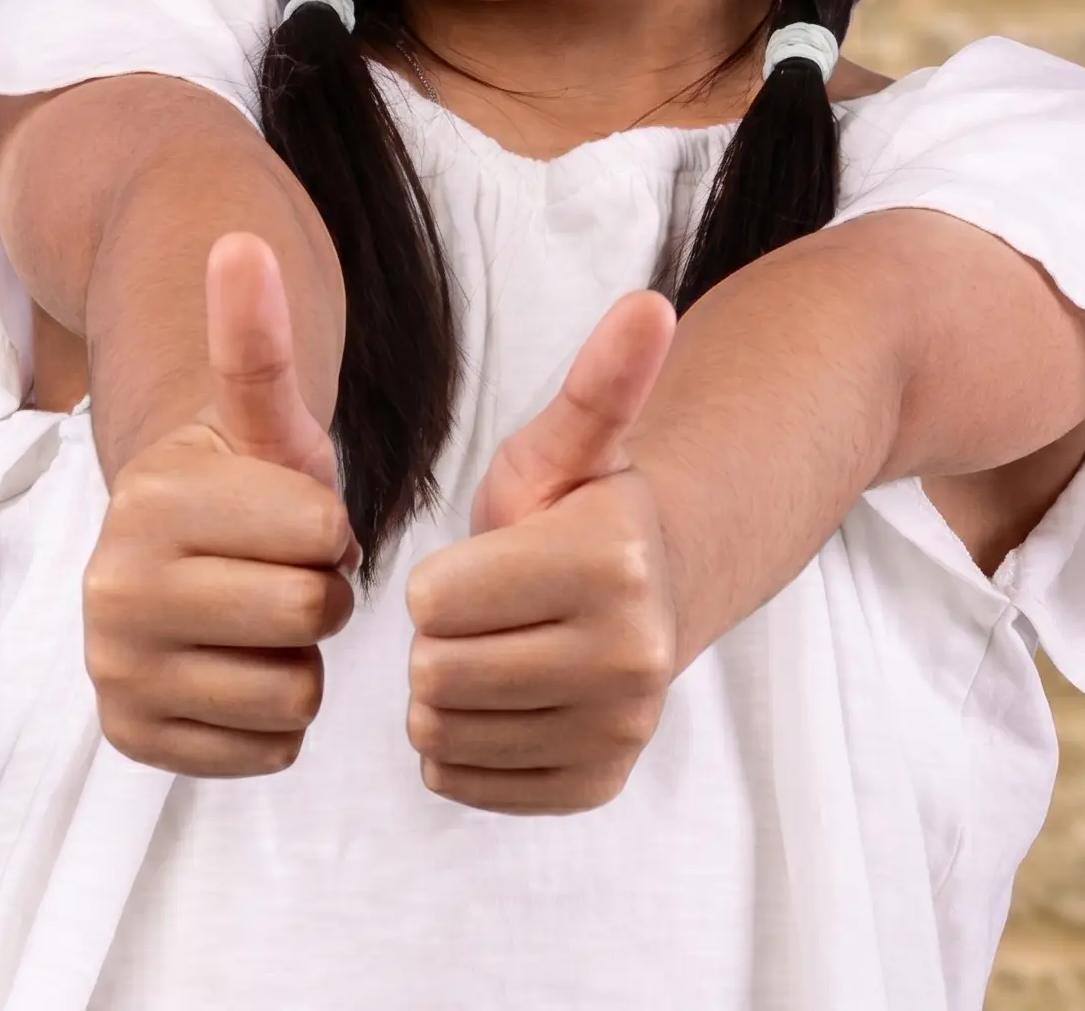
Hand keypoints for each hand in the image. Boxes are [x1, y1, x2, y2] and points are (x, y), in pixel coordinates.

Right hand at [82, 231, 357, 775]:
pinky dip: (276, 718)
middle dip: (319, 592)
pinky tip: (244, 669)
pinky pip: (270, 749)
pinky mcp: (131, 739)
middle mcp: (114, 591)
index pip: (323, 533)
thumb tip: (239, 240)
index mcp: (152, 501)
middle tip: (282, 570)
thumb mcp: (266, 415)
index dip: (330, 526)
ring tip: (261, 619)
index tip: (293, 516)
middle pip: (310, 614)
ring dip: (300, 659)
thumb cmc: (245, 483)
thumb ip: (255, 338)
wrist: (183, 556)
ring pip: (294, 691)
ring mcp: (116, 672)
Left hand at [405, 289, 677, 814]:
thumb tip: (649, 303)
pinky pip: (462, 779)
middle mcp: (630, 654)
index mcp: (610, 560)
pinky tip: (501, 699)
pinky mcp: (597, 782)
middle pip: (436, 672)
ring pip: (442, 733)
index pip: (435, 600)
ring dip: (444, 693)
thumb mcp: (571, 442)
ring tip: (491, 648)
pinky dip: (461, 745)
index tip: (481, 560)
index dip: (438, 577)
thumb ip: (598, 381)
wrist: (648, 594)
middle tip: (481, 609)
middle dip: (436, 637)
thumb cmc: (579, 508)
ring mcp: (620, 728)